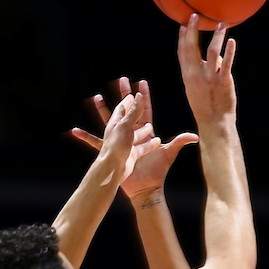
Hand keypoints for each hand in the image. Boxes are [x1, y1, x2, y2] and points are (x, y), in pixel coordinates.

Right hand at [73, 79, 197, 198]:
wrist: (145, 188)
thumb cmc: (157, 172)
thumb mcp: (167, 154)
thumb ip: (179, 143)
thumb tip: (194, 136)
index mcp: (146, 132)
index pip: (145, 110)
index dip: (144, 96)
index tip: (141, 81)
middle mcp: (132, 134)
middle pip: (127, 110)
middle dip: (124, 95)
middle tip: (120, 79)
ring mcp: (121, 142)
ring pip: (109, 121)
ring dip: (103, 110)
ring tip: (95, 97)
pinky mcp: (112, 151)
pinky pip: (95, 142)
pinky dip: (85, 137)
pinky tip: (74, 131)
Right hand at [177, 14, 236, 125]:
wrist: (214, 122)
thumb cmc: (205, 106)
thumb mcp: (194, 89)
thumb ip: (200, 71)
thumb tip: (213, 58)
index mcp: (188, 76)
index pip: (182, 53)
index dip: (182, 38)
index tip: (183, 24)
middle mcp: (197, 75)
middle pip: (192, 48)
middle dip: (193, 30)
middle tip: (195, 16)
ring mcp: (211, 78)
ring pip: (213, 52)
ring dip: (216, 37)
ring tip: (221, 25)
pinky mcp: (224, 81)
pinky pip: (227, 64)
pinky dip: (230, 52)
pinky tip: (232, 41)